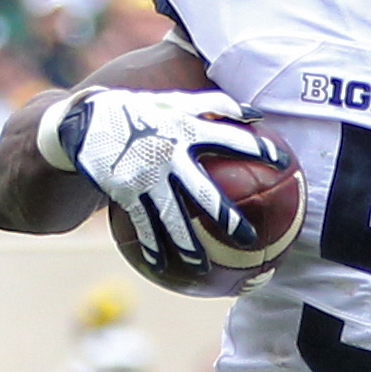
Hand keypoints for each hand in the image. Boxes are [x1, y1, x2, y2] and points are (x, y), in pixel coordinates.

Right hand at [49, 88, 285, 273]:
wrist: (86, 122)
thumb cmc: (142, 111)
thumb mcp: (175, 101)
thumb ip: (215, 106)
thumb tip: (257, 114)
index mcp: (184, 129)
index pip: (229, 138)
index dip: (258, 147)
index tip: (285, 162)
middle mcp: (168, 155)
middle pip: (203, 192)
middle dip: (226, 217)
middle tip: (249, 239)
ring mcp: (145, 177)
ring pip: (171, 218)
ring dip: (188, 246)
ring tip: (203, 270)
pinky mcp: (124, 192)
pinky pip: (141, 224)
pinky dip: (151, 245)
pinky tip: (160, 266)